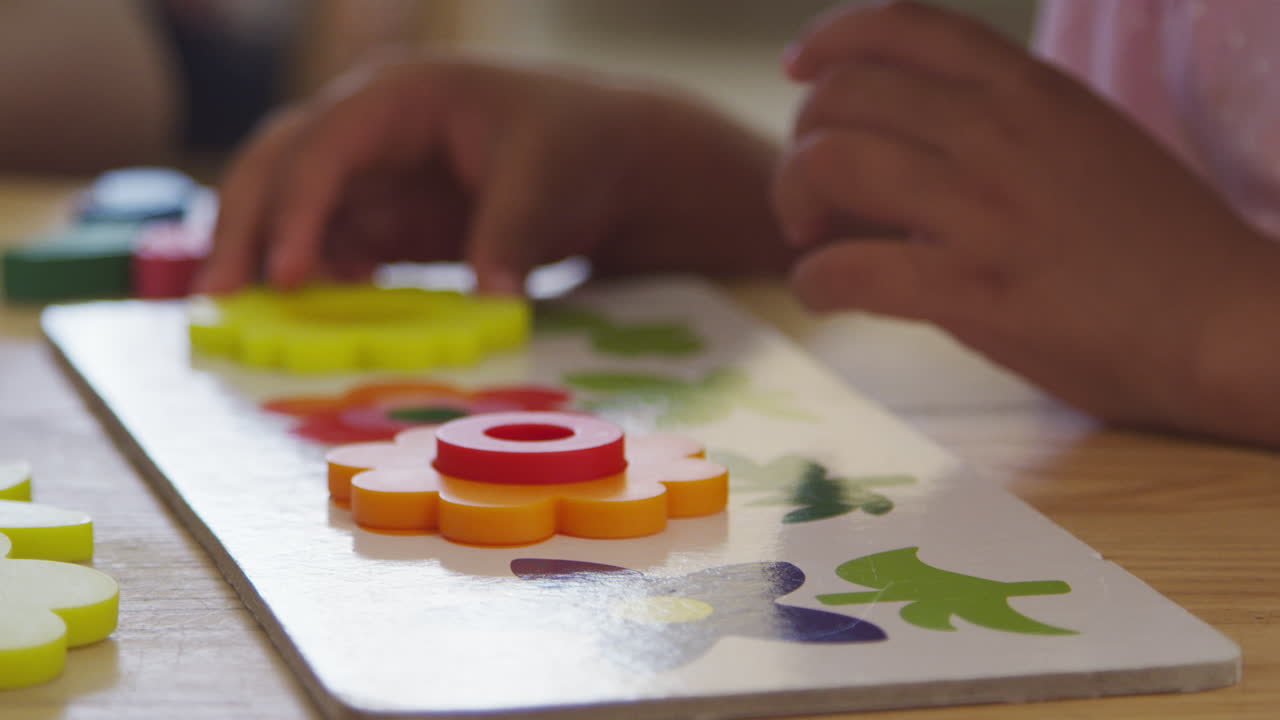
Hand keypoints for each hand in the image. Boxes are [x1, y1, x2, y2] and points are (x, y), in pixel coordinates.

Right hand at [197, 53, 788, 294]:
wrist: (617, 164)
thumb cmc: (583, 146)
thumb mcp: (547, 182)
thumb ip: (509, 236)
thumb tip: (490, 301)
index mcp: (402, 95)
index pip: (323, 145)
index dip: (296, 209)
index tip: (284, 275)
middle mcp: (373, 127)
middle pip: (279, 164)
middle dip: (244, 225)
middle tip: (219, 298)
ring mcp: (379, 172)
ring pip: (294, 206)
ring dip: (266, 255)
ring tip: (240, 317)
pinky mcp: (393, 216)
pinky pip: (333, 243)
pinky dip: (313, 275)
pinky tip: (311, 314)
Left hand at [774, 1, 1279, 441]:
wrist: (1227, 321)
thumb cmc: (1156, 242)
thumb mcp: (1083, 143)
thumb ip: (998, 130)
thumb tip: (908, 144)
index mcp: (1029, 89)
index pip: (903, 25)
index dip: (830, 38)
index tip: (798, 68)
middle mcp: (998, 130)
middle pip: (842, 95)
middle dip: (802, 142)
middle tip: (811, 193)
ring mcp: (983, 207)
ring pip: (830, 162)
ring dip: (793, 199)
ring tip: (811, 237)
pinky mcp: (973, 287)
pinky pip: (848, 270)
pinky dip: (814, 283)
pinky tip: (826, 293)